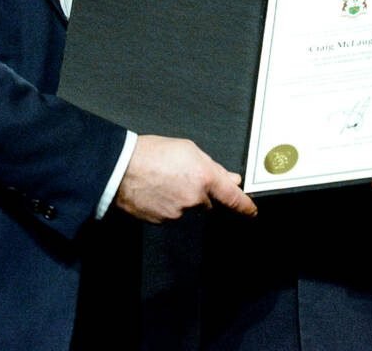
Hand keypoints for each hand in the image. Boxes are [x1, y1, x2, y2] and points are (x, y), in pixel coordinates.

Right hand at [114, 135, 257, 222]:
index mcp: (204, 178)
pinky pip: (172, 215)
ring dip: (182, 199)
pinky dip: (168, 205)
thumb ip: (212, 166)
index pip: (233, 199)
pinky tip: (157, 191)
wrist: (120, 168)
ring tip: (164, 180)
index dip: (245, 207)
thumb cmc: (151, 153)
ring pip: (189, 210)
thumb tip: (229, 179)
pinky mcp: (163, 222)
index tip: (252, 211)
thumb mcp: (187, 149)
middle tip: (183, 177)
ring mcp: (179, 214)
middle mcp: (195, 199)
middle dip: (201, 194)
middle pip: (208, 203)